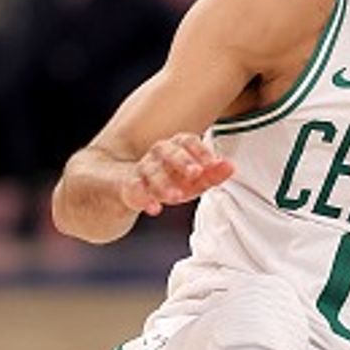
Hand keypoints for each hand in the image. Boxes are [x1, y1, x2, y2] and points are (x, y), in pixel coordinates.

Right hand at [118, 133, 234, 215]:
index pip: (185, 141)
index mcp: (173, 150)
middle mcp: (156, 156)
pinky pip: (132, 189)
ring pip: (150, 170)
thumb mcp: (189, 182)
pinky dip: (143, 198)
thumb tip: (232, 166)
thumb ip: (211, 175)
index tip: (213, 163)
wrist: (118, 190)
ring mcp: (138, 170)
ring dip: (164, 183)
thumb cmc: (163, 182)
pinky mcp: (124, 187)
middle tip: (195, 172)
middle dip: (182, 160)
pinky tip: (153, 208)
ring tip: (176, 197)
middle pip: (166, 150)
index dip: (199, 150)